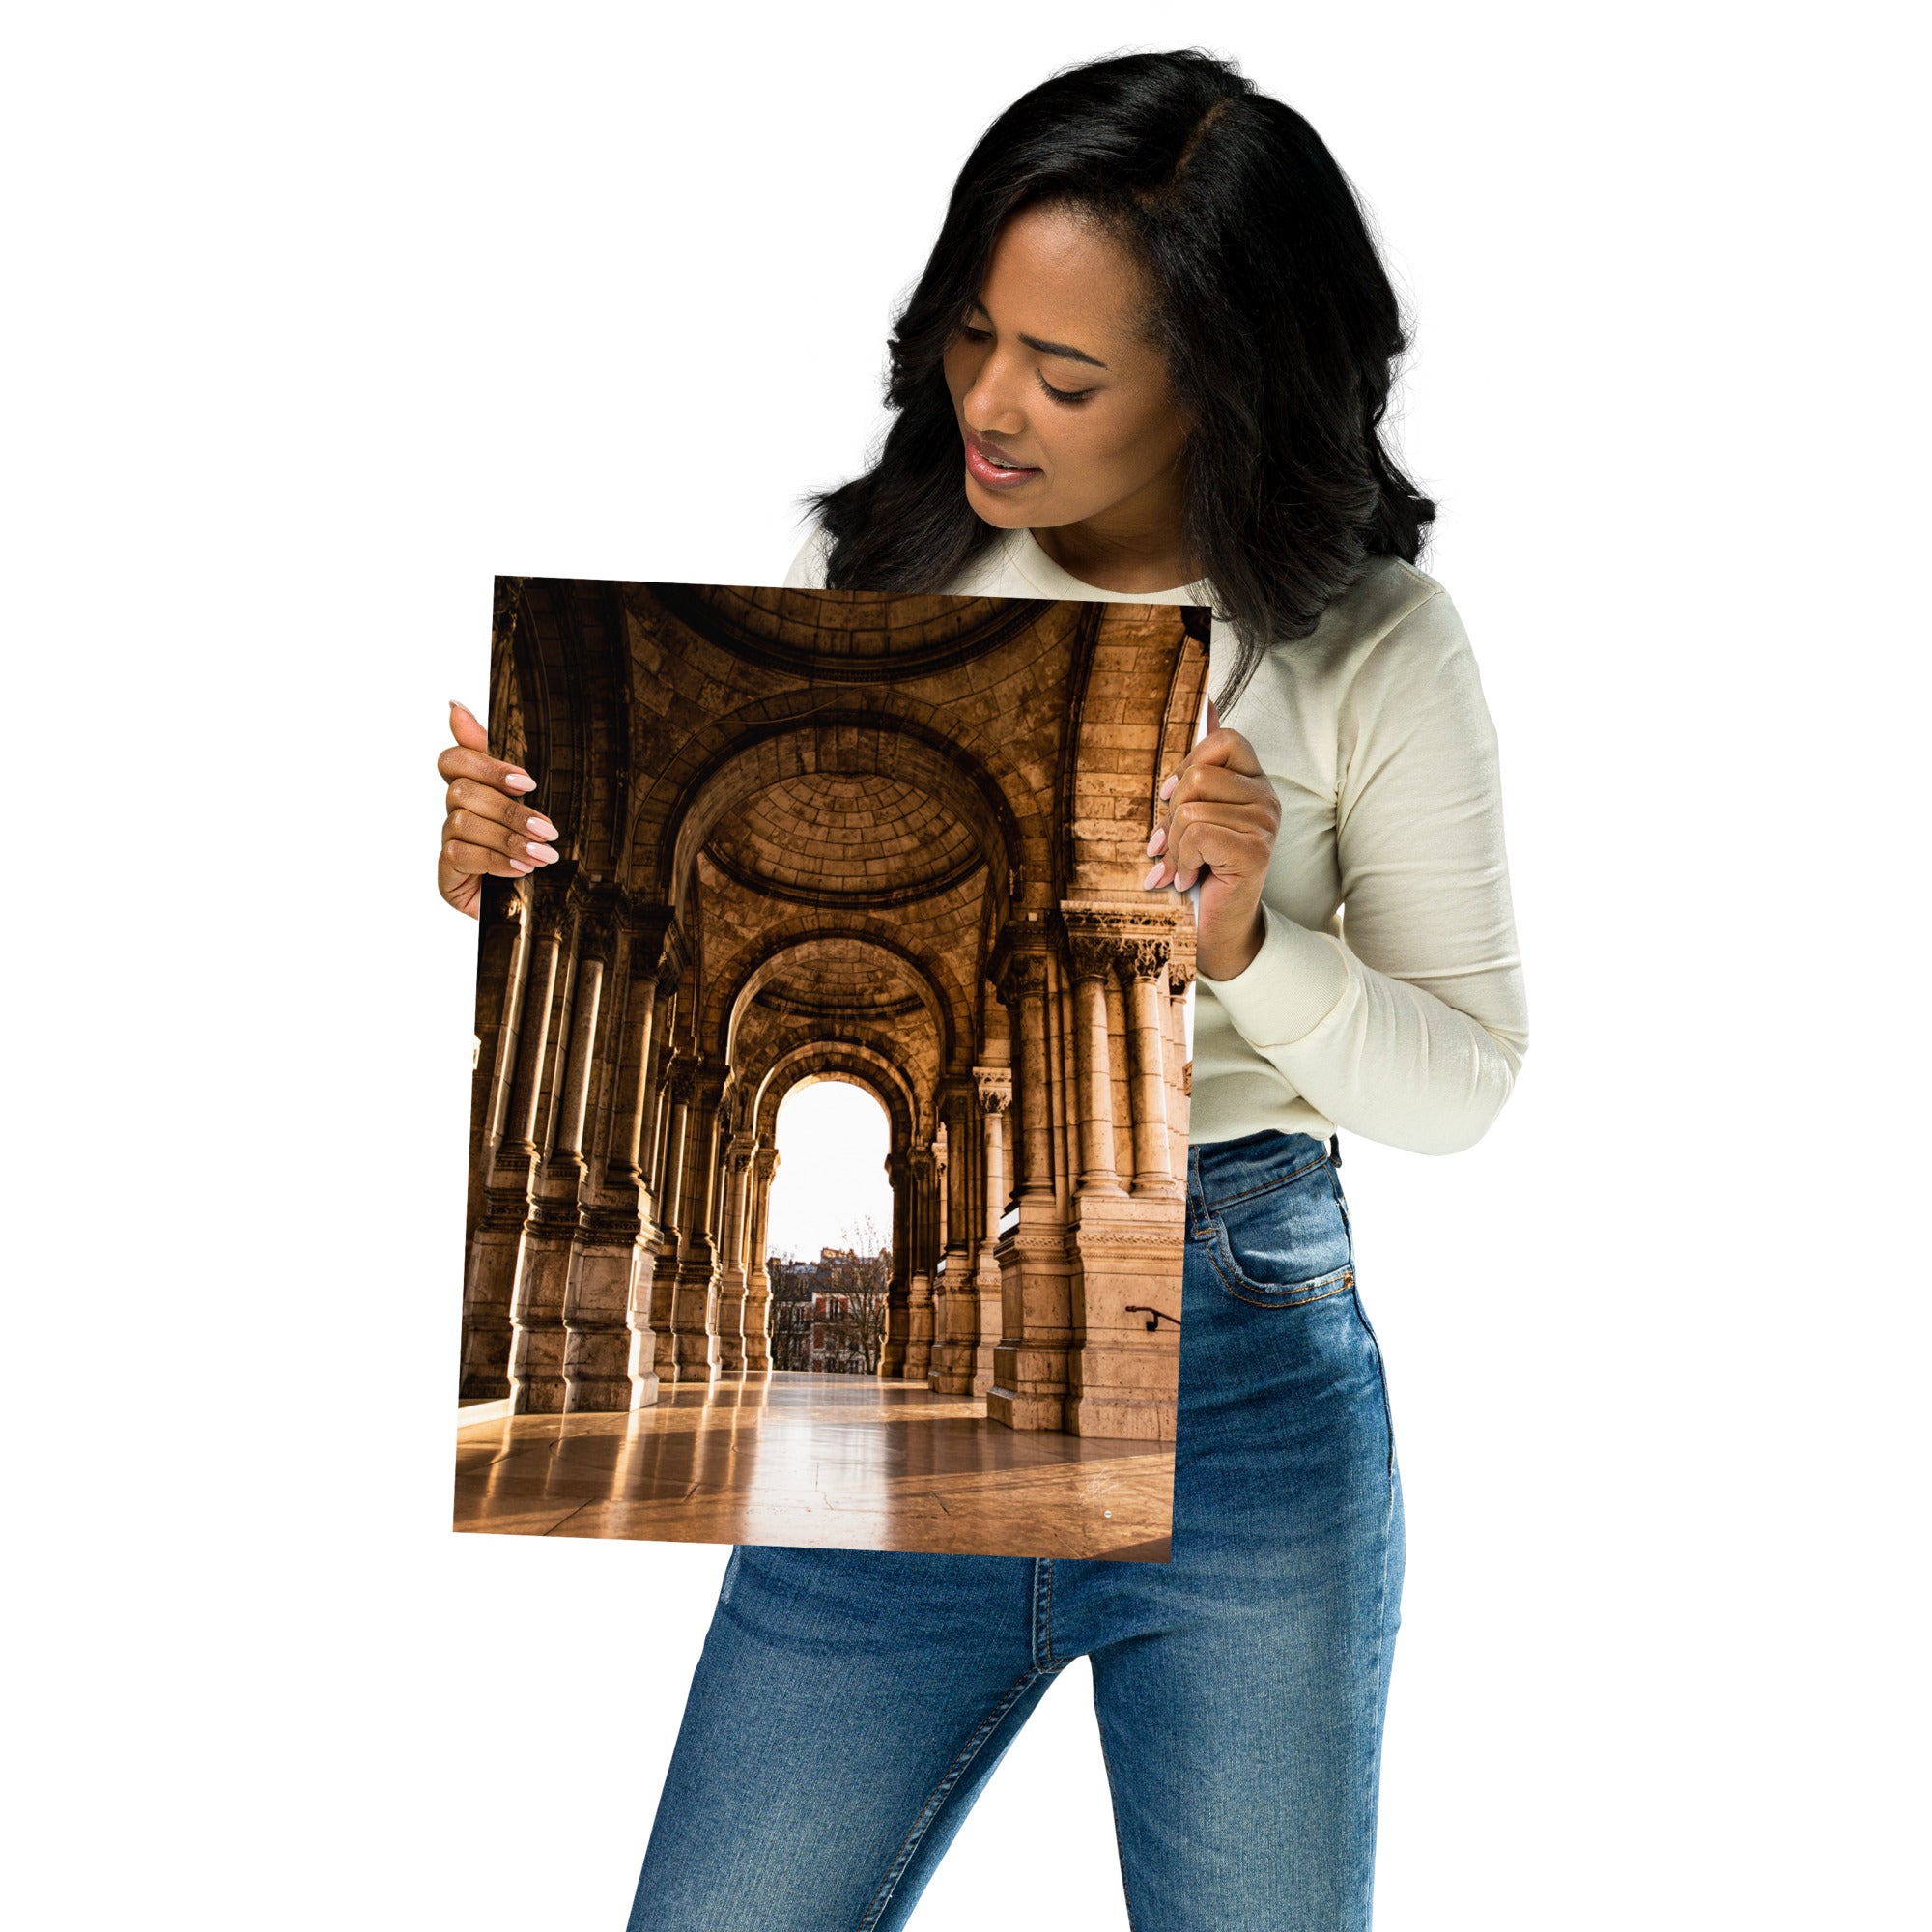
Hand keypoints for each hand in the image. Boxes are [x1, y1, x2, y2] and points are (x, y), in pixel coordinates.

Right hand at [435, 699, 558, 918]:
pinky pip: (460, 854)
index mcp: (475, 790)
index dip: (486, 765)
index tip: (526, 782)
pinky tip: (521, 871)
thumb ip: (500, 761)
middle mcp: (456, 813)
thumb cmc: (535, 851)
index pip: (454, 760)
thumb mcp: (530, 804)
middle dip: (510, 810)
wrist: (538, 909)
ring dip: (508, 838)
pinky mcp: (447, 874)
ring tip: (543, 855)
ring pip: (463, 822)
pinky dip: (495, 860)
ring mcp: (449, 843)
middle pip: (462, 791)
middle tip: (547, 828)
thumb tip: (454, 706)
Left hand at [1140, 698, 1279, 979]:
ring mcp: (1265, 824)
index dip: (1189, 763)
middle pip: (1199, 775)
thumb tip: (1207, 703)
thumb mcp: (1193, 815)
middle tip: (1170, 845)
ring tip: (1180, 866)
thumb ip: (1196, 771)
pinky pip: (1198, 833)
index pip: (1225, 739)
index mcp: (1254, 783)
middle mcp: (1267, 798)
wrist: (1218, 928)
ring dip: (1174, 844)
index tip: (1173, 798)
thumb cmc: (1201, 868)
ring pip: (1193, 807)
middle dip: (1171, 813)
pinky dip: (1181, 860)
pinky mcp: (1256, 850)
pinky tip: (1189, 878)